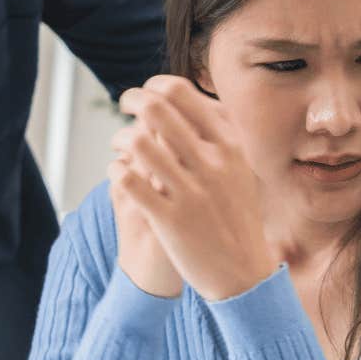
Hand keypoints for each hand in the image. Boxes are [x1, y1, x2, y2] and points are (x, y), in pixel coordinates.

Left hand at [113, 76, 277, 300]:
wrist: (244, 273)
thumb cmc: (235, 215)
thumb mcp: (240, 168)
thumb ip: (218, 133)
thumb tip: (190, 97)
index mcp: (228, 146)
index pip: (181, 93)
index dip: (154, 86)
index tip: (145, 93)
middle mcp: (211, 163)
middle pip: (156, 110)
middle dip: (132, 100)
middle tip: (124, 104)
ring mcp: (191, 192)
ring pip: (138, 143)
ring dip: (120, 137)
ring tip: (118, 144)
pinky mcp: (170, 219)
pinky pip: (128, 181)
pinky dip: (116, 170)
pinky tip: (118, 172)